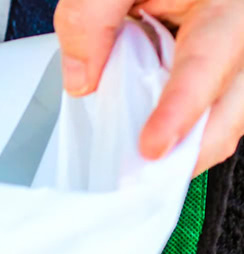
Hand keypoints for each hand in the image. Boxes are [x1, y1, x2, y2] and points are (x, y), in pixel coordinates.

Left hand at [55, 0, 243, 171]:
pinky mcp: (233, 68)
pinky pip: (220, 108)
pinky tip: (153, 135)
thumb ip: (93, 17)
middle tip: (140, 180)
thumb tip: (82, 79)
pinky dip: (187, 127)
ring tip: (141, 167)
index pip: (207, 64)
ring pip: (233, 115)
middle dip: (191, 150)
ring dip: (189, 144)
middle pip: (236, 108)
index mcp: (230, 5)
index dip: (180, 111)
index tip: (152, 146)